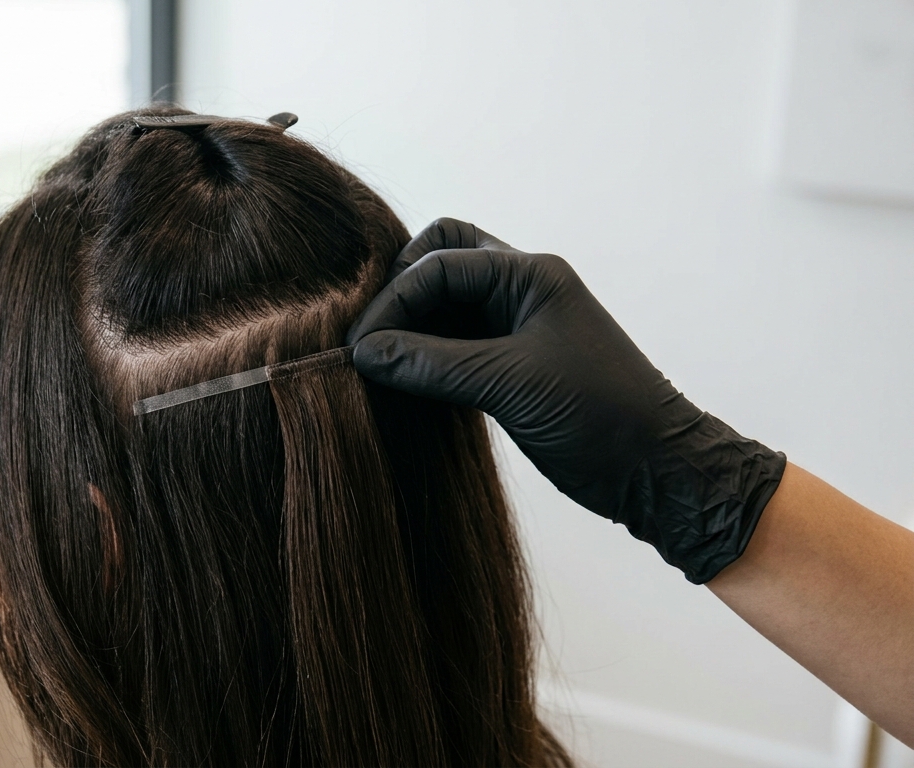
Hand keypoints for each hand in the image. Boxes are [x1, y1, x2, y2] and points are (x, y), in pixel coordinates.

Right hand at [347, 218, 785, 582]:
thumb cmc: (601, 418)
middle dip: (399, 292)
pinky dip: (424, 355)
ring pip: (446, 302)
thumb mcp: (508, 385)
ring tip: (378, 364)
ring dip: (410, 325)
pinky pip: (454, 342)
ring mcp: (517, 325)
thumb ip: (430, 364)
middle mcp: (521, 289)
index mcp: (529, 275)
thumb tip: (361, 354)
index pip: (438, 266)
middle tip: (370, 341)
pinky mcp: (512, 364)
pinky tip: (402, 382)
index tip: (359, 349)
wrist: (660, 471)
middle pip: (440, 259)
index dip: (392, 304)